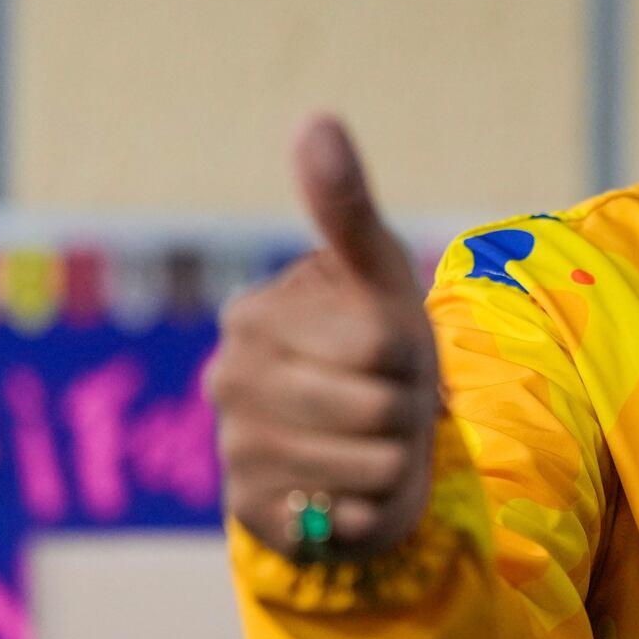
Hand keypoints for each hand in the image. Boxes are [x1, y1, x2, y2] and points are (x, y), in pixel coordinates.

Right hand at [206, 114, 440, 562]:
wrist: (354, 446)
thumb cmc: (369, 349)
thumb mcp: (370, 274)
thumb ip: (343, 204)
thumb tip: (315, 118)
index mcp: (253, 318)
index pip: (379, 343)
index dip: (409, 354)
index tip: (389, 354)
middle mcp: (229, 383)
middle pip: (378, 406)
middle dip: (405, 408)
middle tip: (386, 404)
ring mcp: (236, 452)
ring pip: (375, 465)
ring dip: (397, 460)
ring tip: (373, 445)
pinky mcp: (255, 516)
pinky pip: (354, 520)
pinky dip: (374, 510)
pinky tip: (351, 492)